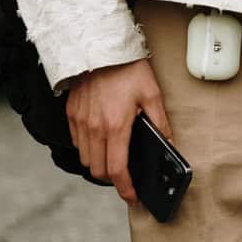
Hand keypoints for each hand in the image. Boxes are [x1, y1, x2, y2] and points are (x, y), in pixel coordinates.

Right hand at [65, 58, 172, 204]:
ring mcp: (80, 121)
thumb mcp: (152, 94)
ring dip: (99, 164)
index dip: (125, 188)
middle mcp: (94, 127)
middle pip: (98, 170)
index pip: (117, 170)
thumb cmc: (127, 68)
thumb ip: (160, 123)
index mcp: (115, 126)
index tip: (132, 196)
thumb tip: (169, 145)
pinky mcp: (71, 113)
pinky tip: (101, 140)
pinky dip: (88, 148)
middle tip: (126, 176)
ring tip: (114, 158)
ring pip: (85, 158)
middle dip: (113, 179)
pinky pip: (77, 142)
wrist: (100, 45)